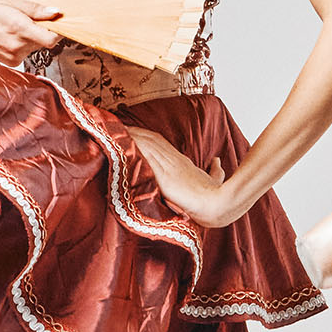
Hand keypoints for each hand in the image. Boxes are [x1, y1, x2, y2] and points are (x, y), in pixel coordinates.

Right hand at [0, 0, 64, 59]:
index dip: (57, 30)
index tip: (55, 21)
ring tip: (12, 24)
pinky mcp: (8, 62)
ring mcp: (12, 56)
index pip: (52, 39)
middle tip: (26, 17)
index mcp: (18, 27)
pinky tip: (7, 34)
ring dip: (31, 36)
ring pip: (35, 47)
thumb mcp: (8, 0)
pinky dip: (21, 43)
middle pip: (44, 41)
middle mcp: (16, 46)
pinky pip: (25, 52)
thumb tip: (56, 12)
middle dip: (41, 29)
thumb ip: (34, 8)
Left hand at [125, 122, 242, 229]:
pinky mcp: (164, 175)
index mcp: (184, 163)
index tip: (133, 132)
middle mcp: (175, 161)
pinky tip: (122, 142)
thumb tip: (217, 160)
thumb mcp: (216, 180)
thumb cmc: (217, 195)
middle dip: (134, 131)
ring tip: (114, 131)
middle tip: (117, 127)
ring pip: (147, 143)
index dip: (146, 136)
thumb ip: (215, 171)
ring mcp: (169, 166)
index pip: (161, 143)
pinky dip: (134, 146)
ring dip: (130, 136)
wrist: (217, 204)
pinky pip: (146, 155)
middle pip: (151, 139)